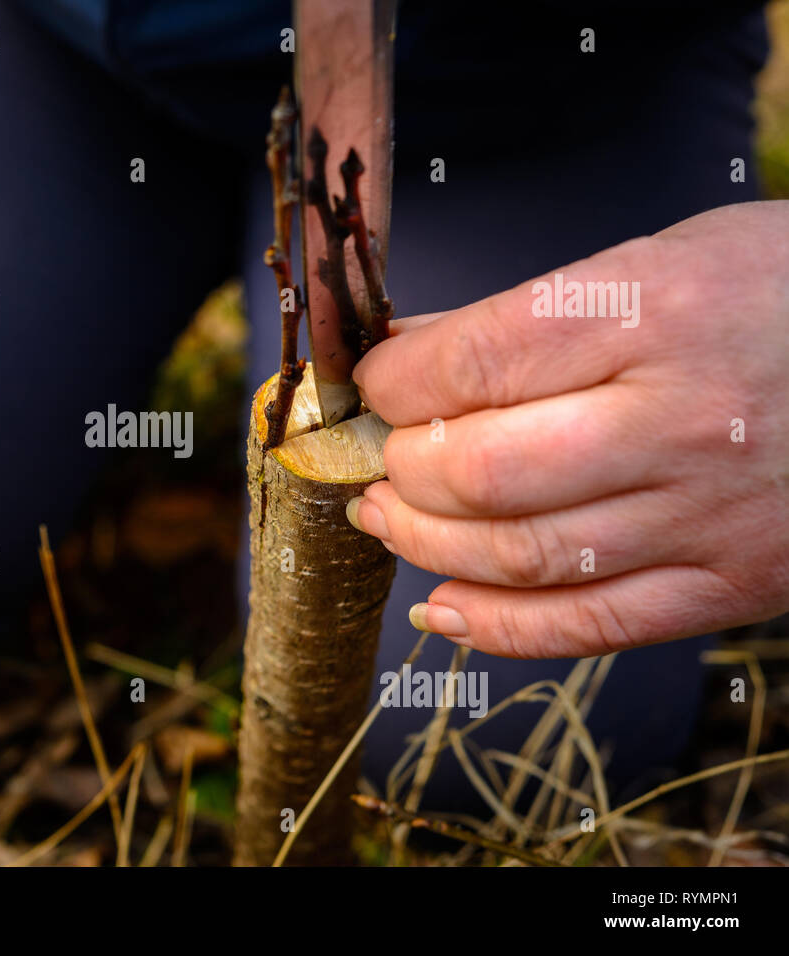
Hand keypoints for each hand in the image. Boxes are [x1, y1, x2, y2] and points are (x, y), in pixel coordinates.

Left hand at [349, 201, 788, 657]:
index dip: (395, 382)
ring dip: (425, 544)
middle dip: (402, 467)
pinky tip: (437, 606)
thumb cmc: (777, 293)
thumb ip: (529, 312)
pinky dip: (495, 628)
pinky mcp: (733, 584)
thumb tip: (406, 351)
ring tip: (387, 518)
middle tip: (382, 455)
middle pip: (483, 470)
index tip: (376, 384)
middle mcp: (684, 418)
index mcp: (659, 311)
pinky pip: (589, 627)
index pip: (475, 362)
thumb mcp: (663, 259)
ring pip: (521, 556)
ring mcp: (711, 514)